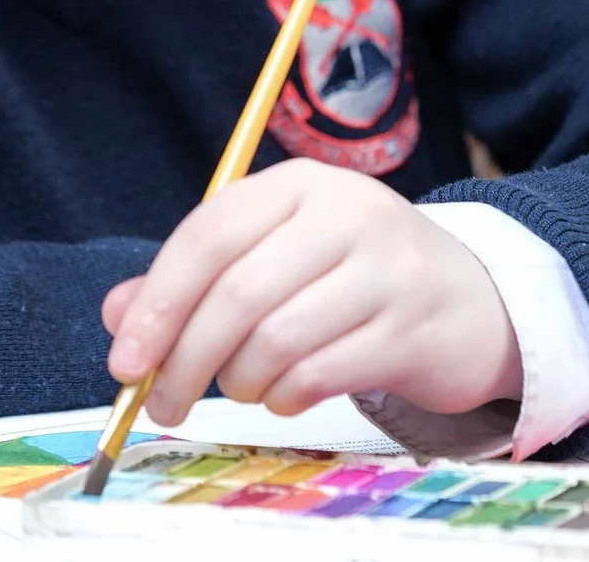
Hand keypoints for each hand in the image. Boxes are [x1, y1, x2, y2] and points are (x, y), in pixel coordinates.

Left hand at [100, 158, 520, 424]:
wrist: (470, 300)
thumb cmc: (350, 276)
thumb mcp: (275, 256)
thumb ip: (195, 281)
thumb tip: (118, 316)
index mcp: (300, 185)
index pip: (210, 234)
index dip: (158, 301)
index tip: (124, 360)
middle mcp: (347, 214)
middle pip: (239, 293)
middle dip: (185, 359)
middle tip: (163, 403)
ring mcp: (386, 270)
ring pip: (278, 339)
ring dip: (238, 380)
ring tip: (238, 388)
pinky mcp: (412, 329)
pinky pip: (320, 375)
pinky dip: (284, 396)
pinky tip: (282, 394)